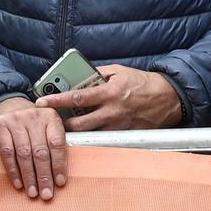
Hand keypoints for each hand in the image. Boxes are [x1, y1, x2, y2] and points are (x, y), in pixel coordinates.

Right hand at [0, 96, 67, 200]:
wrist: (5, 104)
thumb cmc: (30, 122)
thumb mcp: (46, 126)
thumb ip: (54, 144)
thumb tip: (60, 176)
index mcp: (51, 117)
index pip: (57, 143)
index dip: (59, 164)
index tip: (60, 182)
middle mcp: (34, 116)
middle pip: (40, 151)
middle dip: (44, 176)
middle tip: (46, 194)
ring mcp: (16, 120)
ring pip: (24, 154)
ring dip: (29, 176)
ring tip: (33, 192)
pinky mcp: (0, 126)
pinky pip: (7, 152)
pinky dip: (13, 170)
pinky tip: (18, 183)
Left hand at [42, 64, 185, 131]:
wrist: (169, 98)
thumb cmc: (143, 83)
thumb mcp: (119, 72)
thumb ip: (98, 74)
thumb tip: (79, 77)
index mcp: (110, 92)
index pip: (77, 98)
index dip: (57, 100)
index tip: (41, 102)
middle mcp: (113, 112)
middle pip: (79, 124)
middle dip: (62, 125)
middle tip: (50, 122)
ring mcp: (119, 126)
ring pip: (90, 135)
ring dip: (76, 132)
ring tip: (66, 128)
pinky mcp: (126, 136)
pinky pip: (104, 139)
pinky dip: (94, 136)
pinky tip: (88, 133)